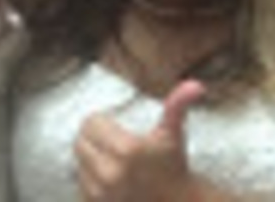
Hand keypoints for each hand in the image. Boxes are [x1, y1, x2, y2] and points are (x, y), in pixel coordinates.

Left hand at [75, 79, 206, 201]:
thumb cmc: (173, 165)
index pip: (90, 123)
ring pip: (78, 163)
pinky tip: (106, 177)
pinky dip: (89, 179)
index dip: (101, 121)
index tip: (112, 125)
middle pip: (80, 143)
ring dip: (89, 158)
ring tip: (108, 158)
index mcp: (126, 150)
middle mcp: (110, 174)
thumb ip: (178, 104)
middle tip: (108, 140)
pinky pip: (80, 184)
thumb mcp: (173, 132)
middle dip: (92, 138)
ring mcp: (102, 195)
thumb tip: (196, 84)